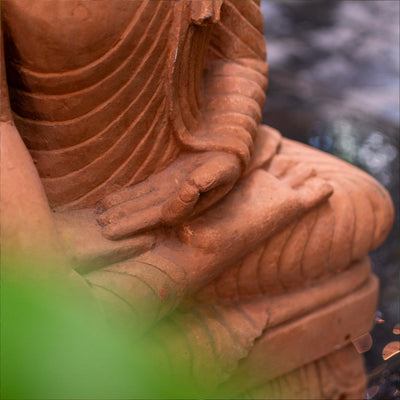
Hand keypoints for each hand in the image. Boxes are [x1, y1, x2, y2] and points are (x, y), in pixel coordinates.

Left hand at [96, 152, 240, 239]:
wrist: (223, 153)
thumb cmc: (226, 162)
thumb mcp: (222, 168)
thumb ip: (208, 179)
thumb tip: (191, 186)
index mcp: (190, 202)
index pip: (165, 214)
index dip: (142, 219)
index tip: (123, 225)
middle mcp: (176, 202)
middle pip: (148, 214)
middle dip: (127, 222)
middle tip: (104, 232)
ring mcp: (166, 193)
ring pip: (141, 204)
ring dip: (122, 212)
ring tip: (100, 219)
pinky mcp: (160, 182)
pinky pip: (140, 192)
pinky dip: (125, 197)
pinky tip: (108, 202)